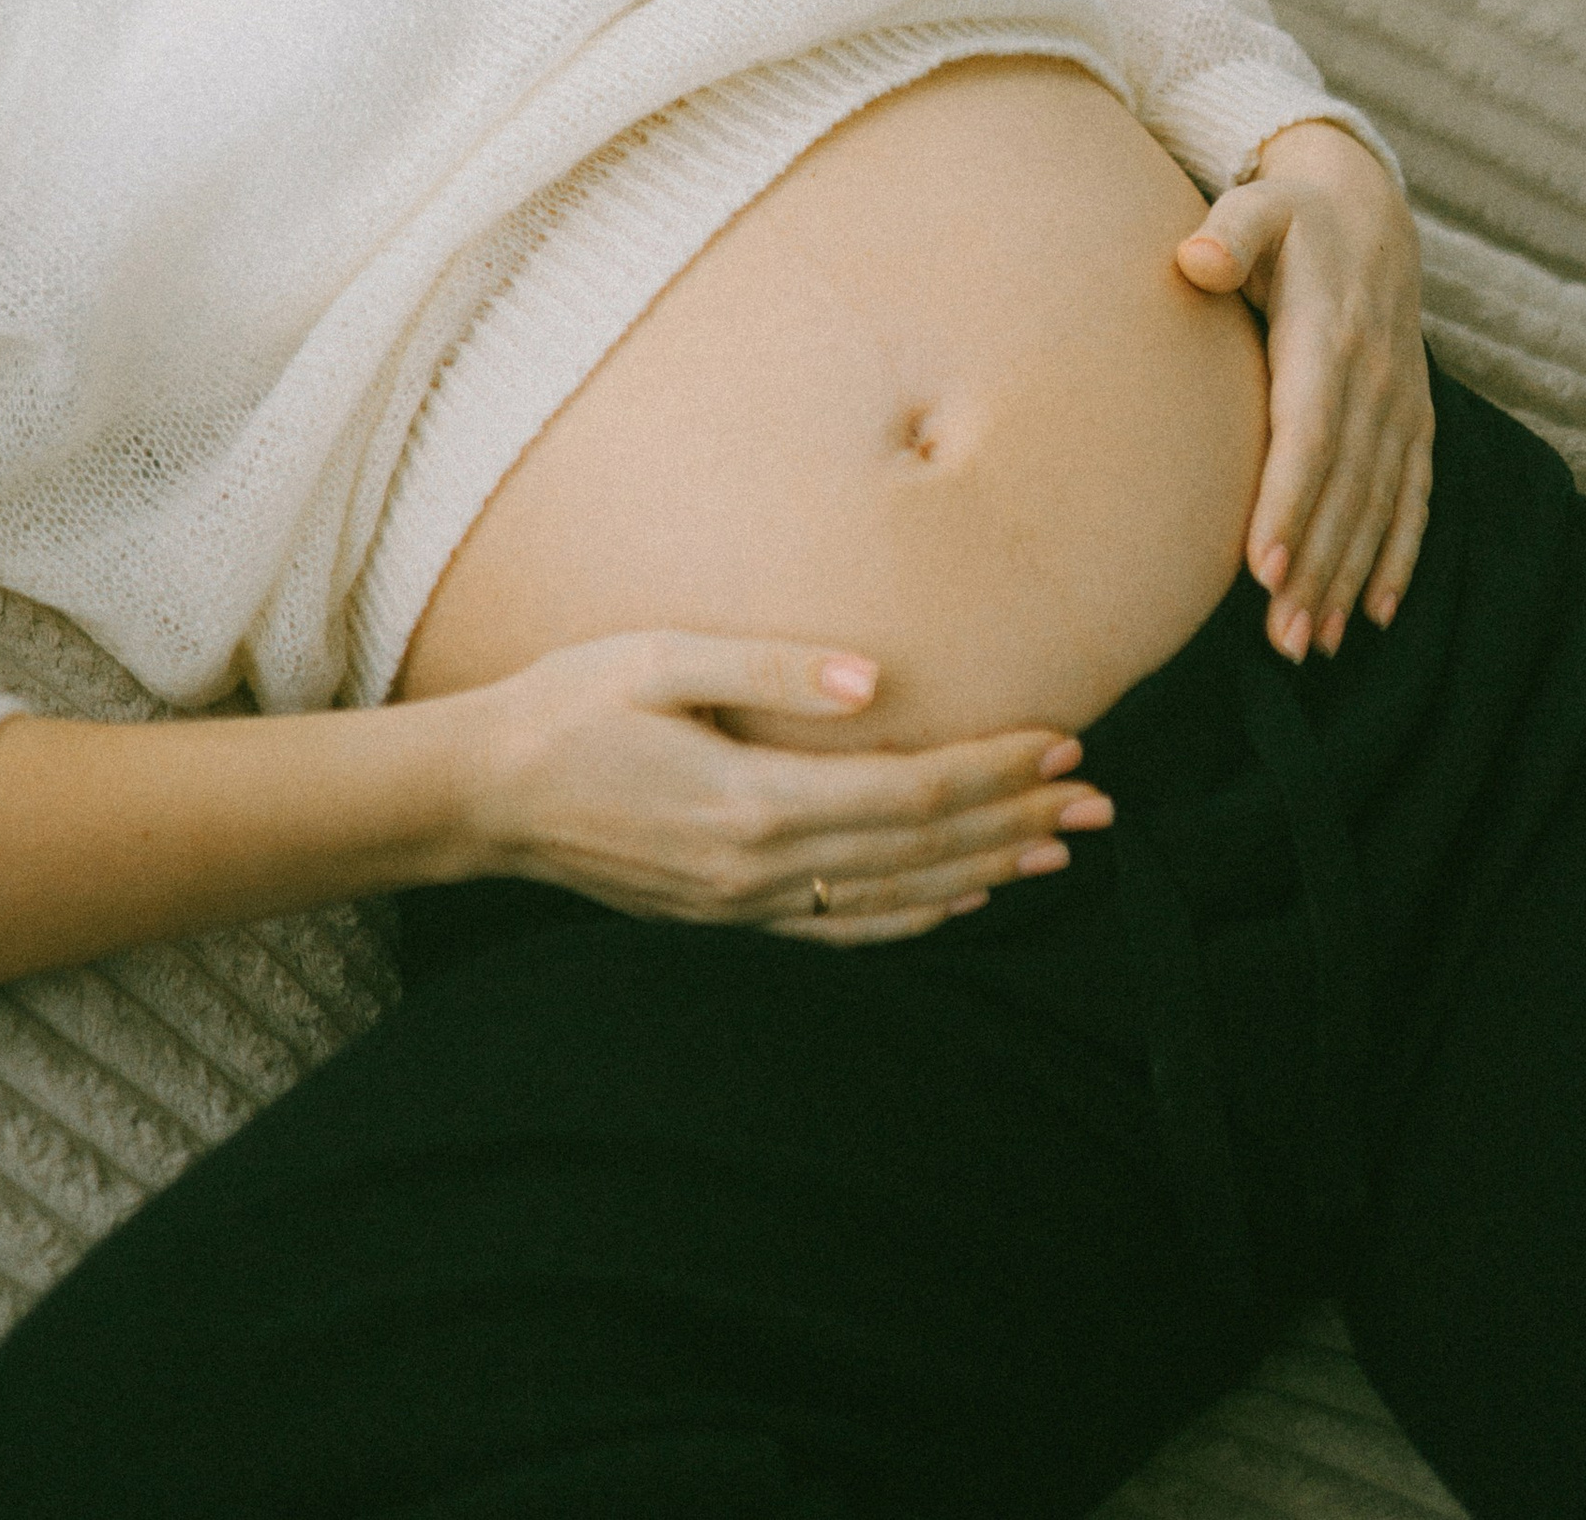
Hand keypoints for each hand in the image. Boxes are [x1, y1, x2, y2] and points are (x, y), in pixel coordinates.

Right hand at [451, 631, 1115, 944]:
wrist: (485, 796)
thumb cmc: (568, 705)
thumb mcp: (659, 658)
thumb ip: (769, 665)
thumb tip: (875, 679)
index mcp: (752, 800)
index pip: (909, 790)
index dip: (993, 769)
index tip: (1062, 743)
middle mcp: (760, 868)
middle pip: (920, 850)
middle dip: (1017, 820)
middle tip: (1100, 800)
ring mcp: (745, 903)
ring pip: (896, 898)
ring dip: (986, 870)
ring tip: (1060, 849)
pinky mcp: (729, 914)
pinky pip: (846, 926)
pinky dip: (917, 915)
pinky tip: (961, 898)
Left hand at [1173, 120, 1433, 660]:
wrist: (1369, 206)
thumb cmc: (1290, 215)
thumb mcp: (1258, 207)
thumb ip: (1228, 232)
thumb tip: (1192, 258)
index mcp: (1331, 336)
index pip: (1309, 432)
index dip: (1288, 500)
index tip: (1261, 567)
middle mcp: (1376, 379)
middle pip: (1344, 487)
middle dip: (1316, 565)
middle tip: (1283, 637)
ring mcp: (1401, 403)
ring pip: (1378, 504)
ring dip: (1349, 576)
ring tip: (1313, 642)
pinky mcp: (1413, 418)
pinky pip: (1413, 496)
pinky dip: (1398, 555)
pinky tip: (1378, 613)